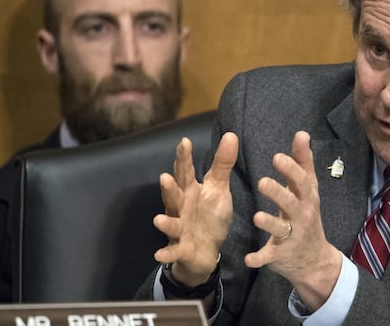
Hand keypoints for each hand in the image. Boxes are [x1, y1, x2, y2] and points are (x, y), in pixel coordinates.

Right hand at [153, 133, 237, 286]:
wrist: (207, 251)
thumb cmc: (209, 216)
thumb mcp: (219, 188)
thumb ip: (223, 164)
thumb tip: (231, 134)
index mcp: (190, 191)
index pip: (185, 172)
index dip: (184, 158)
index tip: (184, 142)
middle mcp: (181, 208)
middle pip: (174, 196)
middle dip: (169, 189)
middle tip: (164, 177)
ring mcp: (180, 229)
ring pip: (172, 224)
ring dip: (166, 222)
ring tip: (158, 219)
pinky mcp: (182, 249)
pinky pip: (174, 251)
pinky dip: (167, 253)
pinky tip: (159, 254)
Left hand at [244, 131, 342, 310]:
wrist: (315, 260)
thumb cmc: (307, 216)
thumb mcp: (309, 190)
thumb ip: (303, 162)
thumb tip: (302, 134)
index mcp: (306, 198)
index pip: (301, 181)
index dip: (290, 169)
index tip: (277, 157)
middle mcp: (301, 216)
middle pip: (290, 203)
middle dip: (278, 193)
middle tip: (262, 182)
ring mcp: (291, 236)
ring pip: (280, 228)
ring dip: (269, 223)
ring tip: (256, 217)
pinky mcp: (280, 255)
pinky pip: (269, 256)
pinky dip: (259, 258)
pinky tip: (248, 258)